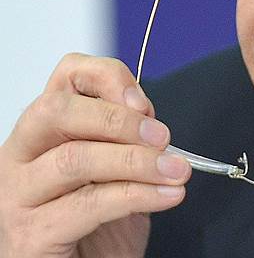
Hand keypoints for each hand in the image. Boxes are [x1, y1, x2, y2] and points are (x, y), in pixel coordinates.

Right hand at [0, 53, 190, 256]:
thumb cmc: (98, 226)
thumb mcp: (118, 171)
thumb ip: (126, 138)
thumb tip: (148, 116)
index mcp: (43, 132)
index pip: (65, 76)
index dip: (107, 78)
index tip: (145, 103)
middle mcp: (19, 157)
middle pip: (57, 111)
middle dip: (118, 120)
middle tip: (163, 138)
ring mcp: (18, 196)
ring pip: (74, 159)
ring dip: (137, 161)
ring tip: (177, 172)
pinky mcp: (31, 235)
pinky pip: (86, 205)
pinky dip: (136, 196)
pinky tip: (167, 196)